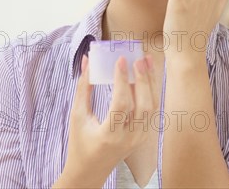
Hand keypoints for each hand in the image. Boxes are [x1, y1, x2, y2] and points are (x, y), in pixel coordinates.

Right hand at [57, 54, 159, 187]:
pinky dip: (150, 92)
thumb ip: (83, 87)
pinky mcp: (143, 136)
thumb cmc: (80, 143)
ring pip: (151, 106)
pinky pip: (151, 110)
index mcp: (109, 135)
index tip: (121, 60)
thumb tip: (87, 61)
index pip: (121, 104)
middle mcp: (129, 138)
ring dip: (150, 82)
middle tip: (139, 58)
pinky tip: (147, 76)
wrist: (90, 171)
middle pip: (143, 104)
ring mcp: (139, 138)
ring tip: (147, 61)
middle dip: (143, 78)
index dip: (122, 80)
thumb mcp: (77, 116)